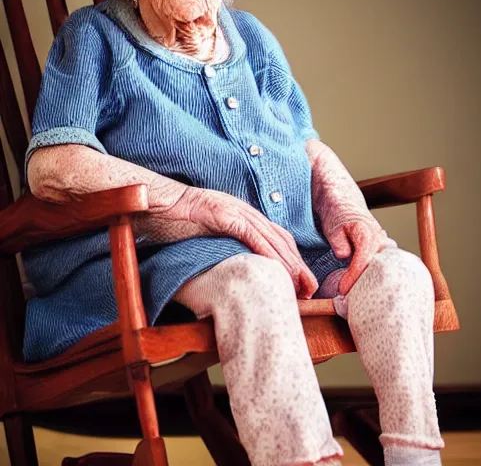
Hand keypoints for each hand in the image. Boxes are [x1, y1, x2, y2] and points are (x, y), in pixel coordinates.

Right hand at [188, 188, 318, 298]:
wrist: (158, 203)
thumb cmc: (178, 222)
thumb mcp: (210, 236)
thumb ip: (227, 246)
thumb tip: (238, 267)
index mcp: (244, 216)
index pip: (277, 238)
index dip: (293, 260)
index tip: (302, 282)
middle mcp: (245, 212)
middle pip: (281, 239)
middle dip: (299, 265)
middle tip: (311, 289)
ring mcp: (235, 211)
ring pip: (271, 237)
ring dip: (288, 262)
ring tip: (301, 284)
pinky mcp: (223, 214)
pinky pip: (250, 234)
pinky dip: (266, 252)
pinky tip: (276, 267)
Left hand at [326, 213, 386, 295]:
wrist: (345, 205)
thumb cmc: (337, 216)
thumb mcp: (332, 227)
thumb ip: (338, 242)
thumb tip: (344, 256)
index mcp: (367, 234)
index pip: (363, 261)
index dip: (353, 278)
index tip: (342, 290)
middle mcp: (381, 240)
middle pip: (378, 268)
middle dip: (366, 284)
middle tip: (351, 299)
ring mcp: (386, 245)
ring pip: (386, 268)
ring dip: (374, 281)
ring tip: (361, 295)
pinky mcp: (387, 250)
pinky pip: (387, 266)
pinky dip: (378, 276)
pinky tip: (368, 287)